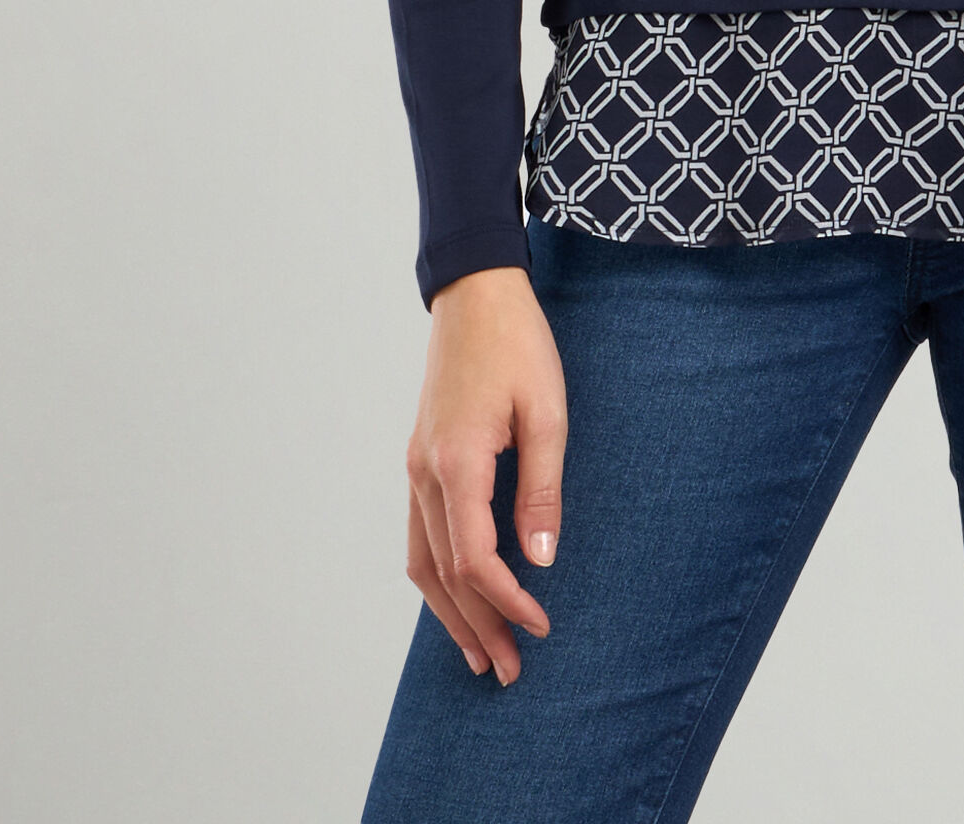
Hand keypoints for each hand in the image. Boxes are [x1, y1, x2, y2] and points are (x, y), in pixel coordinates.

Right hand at [405, 264, 568, 683]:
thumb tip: (540, 558)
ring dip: (450, 611)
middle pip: (443, 573)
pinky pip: (421, 534)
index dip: (506, 600)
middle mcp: (424, 473)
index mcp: (457, 462)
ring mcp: (416, 467)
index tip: (541, 624)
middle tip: (508, 669)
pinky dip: (438, 575)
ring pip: (422, 560)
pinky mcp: (421, 459)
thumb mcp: (546, 411)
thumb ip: (541, 488)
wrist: (475, 294)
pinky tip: (458, 596)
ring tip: (479, 652)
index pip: (474, 558)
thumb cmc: (517, 345)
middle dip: (477, 625)